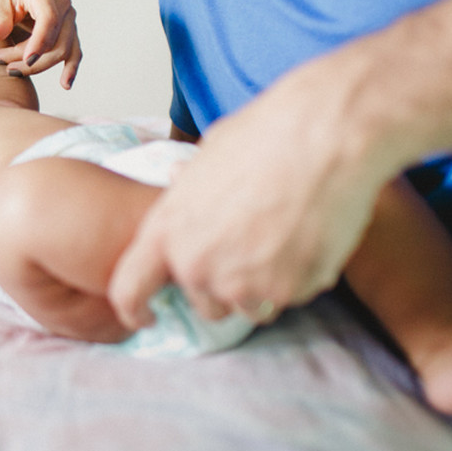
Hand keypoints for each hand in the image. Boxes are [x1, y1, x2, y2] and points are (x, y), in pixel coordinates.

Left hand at [0, 0, 81, 88]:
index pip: (49, 19)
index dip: (40, 41)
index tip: (25, 60)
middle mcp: (62, 4)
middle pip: (55, 40)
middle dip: (29, 57)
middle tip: (0, 61)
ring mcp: (69, 19)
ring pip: (63, 50)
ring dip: (39, 66)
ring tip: (12, 71)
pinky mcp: (70, 32)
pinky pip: (74, 52)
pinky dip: (70, 68)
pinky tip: (65, 84)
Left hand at [108, 62, 387, 326]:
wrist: (322, 134)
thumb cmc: (265, 134)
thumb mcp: (207, 156)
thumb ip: (188, 186)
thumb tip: (177, 178)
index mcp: (166, 229)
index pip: (129, 288)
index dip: (133, 308)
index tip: (146, 317)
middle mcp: (195, 264)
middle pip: (204, 304)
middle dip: (224, 286)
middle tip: (251, 247)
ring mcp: (240, 282)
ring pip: (249, 306)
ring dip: (264, 285)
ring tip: (283, 234)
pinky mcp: (285, 291)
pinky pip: (290, 297)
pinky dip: (300, 278)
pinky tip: (308, 235)